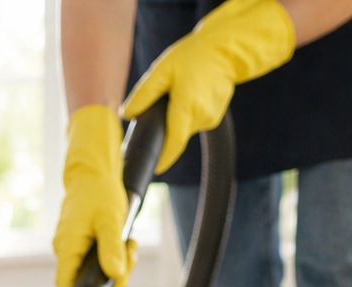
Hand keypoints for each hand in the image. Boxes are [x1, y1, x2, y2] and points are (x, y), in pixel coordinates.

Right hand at [53, 104, 136, 286]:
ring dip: (118, 265)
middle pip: (86, 283)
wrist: (94, 172)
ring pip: (96, 272)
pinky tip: (125, 243)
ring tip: (130, 244)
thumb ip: (112, 248)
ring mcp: (73, 247)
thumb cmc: (100, 193)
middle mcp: (66, 250)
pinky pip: (98, 260)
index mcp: (67, 246)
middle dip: (114, 278)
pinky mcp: (82, 244)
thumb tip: (115, 275)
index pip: (65, 285)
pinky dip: (115, 256)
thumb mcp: (111, 220)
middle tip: (130, 257)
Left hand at [120, 0, 295, 172]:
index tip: (154, 169)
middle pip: (175, 134)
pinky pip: (193, 122)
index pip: (174, 142)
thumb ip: (143, 94)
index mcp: (186, 106)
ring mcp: (210, 119)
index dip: (163, 159)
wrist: (225, 50)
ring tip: (180, 91)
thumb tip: (126, 114)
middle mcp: (200, 116)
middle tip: (162, 102)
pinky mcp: (214, 118)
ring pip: (184, 128)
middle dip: (165, 126)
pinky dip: (187, 113)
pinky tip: (190, 93)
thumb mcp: (163, 70)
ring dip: (176, 117)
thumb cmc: (193, 56)